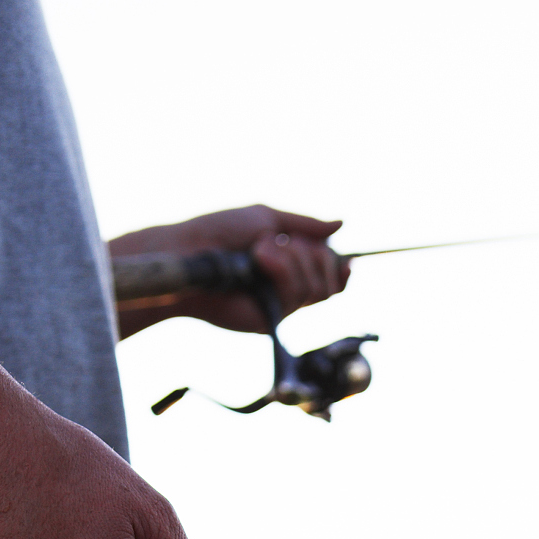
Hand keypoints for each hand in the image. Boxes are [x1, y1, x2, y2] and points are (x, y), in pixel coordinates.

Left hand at [111, 206, 350, 339]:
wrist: (193, 252)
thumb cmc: (221, 232)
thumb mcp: (268, 218)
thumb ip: (305, 225)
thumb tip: (341, 224)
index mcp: (291, 268)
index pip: (330, 278)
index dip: (340, 270)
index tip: (345, 260)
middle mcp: (288, 291)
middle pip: (328, 282)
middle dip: (312, 256)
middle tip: (281, 243)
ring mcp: (279, 307)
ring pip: (315, 288)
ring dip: (290, 259)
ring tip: (259, 249)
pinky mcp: (269, 319)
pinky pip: (296, 296)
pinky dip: (281, 269)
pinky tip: (259, 257)